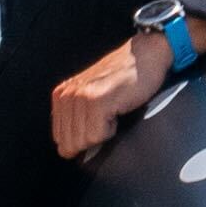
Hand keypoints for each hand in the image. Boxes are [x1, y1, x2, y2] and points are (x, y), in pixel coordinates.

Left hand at [50, 32, 170, 158]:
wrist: (145, 55)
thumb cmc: (125, 78)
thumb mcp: (91, 94)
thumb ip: (76, 117)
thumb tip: (67, 150)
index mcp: (61, 96)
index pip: (60, 139)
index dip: (83, 140)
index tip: (98, 123)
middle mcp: (66, 95)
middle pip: (71, 143)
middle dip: (92, 140)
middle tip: (107, 119)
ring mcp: (81, 98)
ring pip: (84, 141)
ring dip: (104, 133)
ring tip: (113, 111)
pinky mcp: (97, 101)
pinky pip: (98, 135)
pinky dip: (112, 131)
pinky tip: (118, 111)